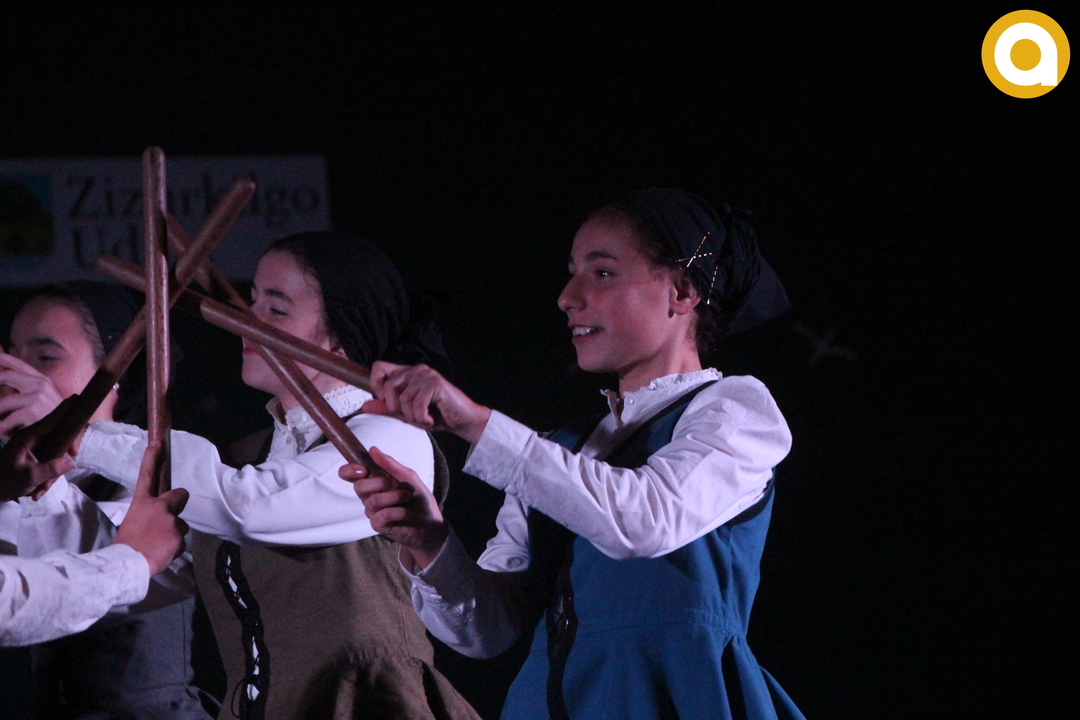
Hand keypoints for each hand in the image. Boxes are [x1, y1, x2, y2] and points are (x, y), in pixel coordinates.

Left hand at [0, 353, 64, 440]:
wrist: (69, 436)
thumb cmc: (51, 422)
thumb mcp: (40, 402)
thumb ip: (24, 391)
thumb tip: (3, 379)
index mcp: (42, 380)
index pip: (19, 365)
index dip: (4, 359)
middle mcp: (41, 384)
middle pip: (6, 375)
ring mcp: (37, 396)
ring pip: (1, 403)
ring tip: (1, 426)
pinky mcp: (33, 410)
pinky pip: (5, 420)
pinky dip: (2, 429)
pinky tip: (7, 433)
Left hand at [0, 397, 76, 501]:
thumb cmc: (5, 482)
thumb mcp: (27, 478)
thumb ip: (49, 469)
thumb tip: (71, 462)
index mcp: (27, 437)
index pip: (50, 420)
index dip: (64, 410)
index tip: (76, 397)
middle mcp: (33, 438)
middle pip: (60, 436)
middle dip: (63, 456)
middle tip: (65, 464)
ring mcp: (36, 446)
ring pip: (58, 451)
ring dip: (54, 473)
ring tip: (41, 489)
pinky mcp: (38, 454)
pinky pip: (53, 460)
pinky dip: (50, 475)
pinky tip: (40, 489)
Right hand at [113, 443, 189, 575]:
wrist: (127, 564)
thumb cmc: (126, 545)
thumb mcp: (132, 523)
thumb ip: (148, 516)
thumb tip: (156, 522)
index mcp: (142, 503)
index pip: (147, 476)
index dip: (152, 458)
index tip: (157, 442)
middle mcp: (159, 507)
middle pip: (180, 495)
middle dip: (177, 505)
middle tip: (166, 521)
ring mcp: (172, 521)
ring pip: (180, 525)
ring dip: (173, 534)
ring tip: (157, 545)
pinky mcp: (180, 536)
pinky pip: (182, 542)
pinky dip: (175, 548)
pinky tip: (162, 553)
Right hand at [340, 446, 447, 569]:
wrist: (430, 522)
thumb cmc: (418, 498)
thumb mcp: (408, 476)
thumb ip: (390, 464)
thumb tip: (372, 449)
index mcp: (372, 481)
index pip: (349, 474)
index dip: (349, 470)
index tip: (362, 470)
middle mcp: (369, 496)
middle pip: (358, 487)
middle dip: (380, 483)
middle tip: (395, 485)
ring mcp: (372, 511)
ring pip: (373, 500)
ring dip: (396, 496)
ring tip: (406, 498)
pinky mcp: (377, 525)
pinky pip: (382, 515)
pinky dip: (399, 511)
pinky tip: (406, 514)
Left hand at [364, 361, 491, 443]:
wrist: (463, 420)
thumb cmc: (436, 415)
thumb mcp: (406, 413)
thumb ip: (386, 408)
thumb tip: (365, 406)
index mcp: (406, 373)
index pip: (379, 367)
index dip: (375, 384)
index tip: (384, 401)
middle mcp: (415, 370)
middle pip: (388, 386)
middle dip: (395, 408)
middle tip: (409, 417)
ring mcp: (426, 375)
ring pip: (403, 398)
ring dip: (411, 417)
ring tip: (424, 419)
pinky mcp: (436, 383)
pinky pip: (417, 404)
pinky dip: (421, 418)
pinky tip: (431, 420)